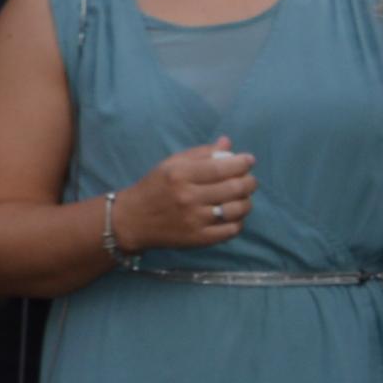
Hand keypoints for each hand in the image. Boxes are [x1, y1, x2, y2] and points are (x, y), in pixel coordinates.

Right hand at [118, 137, 256, 252]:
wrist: (132, 220)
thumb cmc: (154, 188)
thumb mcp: (170, 165)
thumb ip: (200, 153)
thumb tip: (227, 144)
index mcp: (179, 175)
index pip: (221, 167)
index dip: (242, 163)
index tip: (249, 160)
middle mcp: (188, 197)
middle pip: (234, 188)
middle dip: (250, 182)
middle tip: (250, 180)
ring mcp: (195, 219)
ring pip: (237, 209)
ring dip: (247, 202)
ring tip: (243, 198)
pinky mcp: (199, 238)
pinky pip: (231, 230)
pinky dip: (238, 221)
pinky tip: (233, 215)